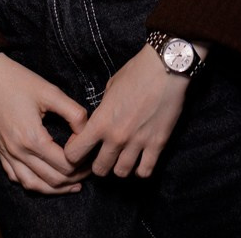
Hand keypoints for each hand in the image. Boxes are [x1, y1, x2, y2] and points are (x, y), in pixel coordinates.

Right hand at [0, 53, 90, 194]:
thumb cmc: (17, 80)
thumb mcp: (50, 91)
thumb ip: (73, 112)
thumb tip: (86, 131)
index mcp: (32, 138)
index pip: (64, 165)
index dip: (81, 163)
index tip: (91, 155)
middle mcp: (18, 152)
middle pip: (52, 179)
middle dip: (74, 178)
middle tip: (88, 171)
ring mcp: (7, 154)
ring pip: (33, 185)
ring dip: (55, 188)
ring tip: (72, 184)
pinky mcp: (0, 151)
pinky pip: (17, 178)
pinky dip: (33, 183)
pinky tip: (44, 179)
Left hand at [63, 45, 188, 178]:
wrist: (165, 67)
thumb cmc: (136, 72)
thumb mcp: (110, 88)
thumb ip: (102, 111)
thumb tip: (98, 124)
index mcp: (100, 121)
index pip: (74, 154)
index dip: (74, 154)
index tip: (81, 149)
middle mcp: (116, 137)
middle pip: (99, 169)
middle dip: (98, 164)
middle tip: (103, 156)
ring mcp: (137, 142)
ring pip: (121, 173)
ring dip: (120, 168)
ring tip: (123, 158)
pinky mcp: (157, 144)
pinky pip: (145, 171)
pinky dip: (141, 170)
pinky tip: (140, 161)